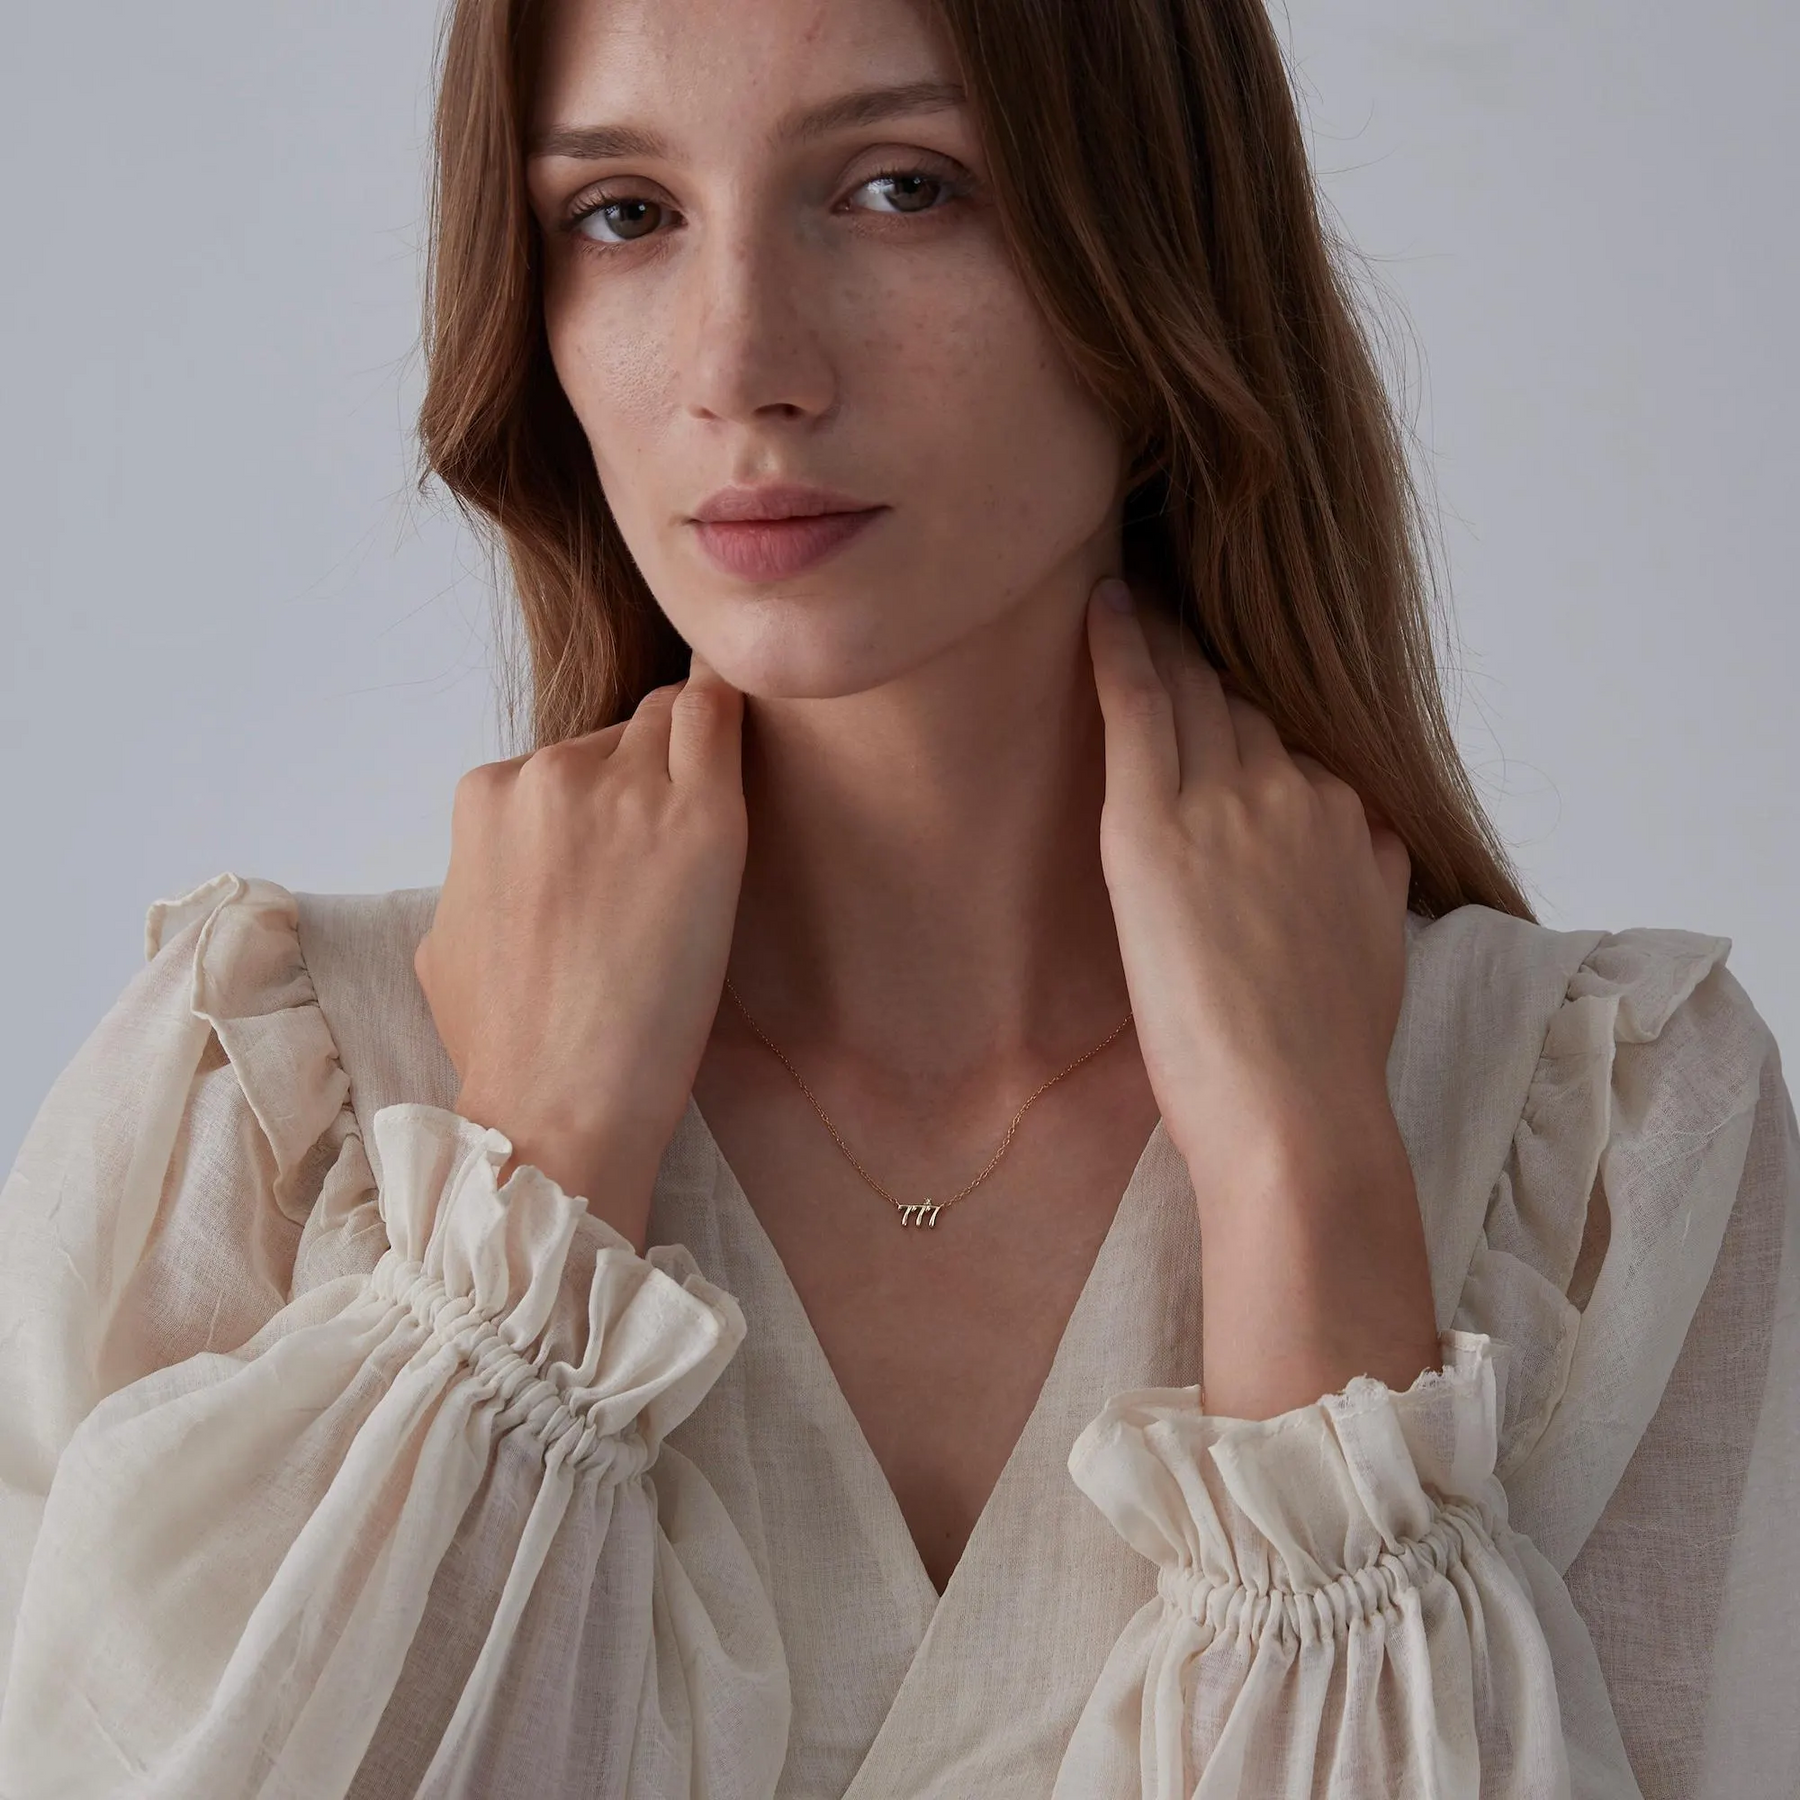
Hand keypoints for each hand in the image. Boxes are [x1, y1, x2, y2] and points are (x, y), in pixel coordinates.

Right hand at [414, 654, 746, 1253]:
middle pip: (623, 736)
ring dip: (694, 765)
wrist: (559, 1105)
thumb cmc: (507, 1047)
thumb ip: (482, 875)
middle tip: (672, 859)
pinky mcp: (701, 817)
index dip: (606, 801)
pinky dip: (738, 717)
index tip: (631, 849)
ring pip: (676, 723)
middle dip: (649, 781)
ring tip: (708, 844)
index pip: (569, 757)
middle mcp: (549, 775)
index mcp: (484, 799)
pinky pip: (722, 717)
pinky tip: (762, 733)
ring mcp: (626, 791)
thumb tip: (509, 867)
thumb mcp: (449, 941)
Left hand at [1086, 579, 1438, 1418]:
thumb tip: (1365, 840)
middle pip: (1241, 701)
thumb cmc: (1324, 1058)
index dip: (1246, 713)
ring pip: (1195, 688)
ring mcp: (1230, 798)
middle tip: (1168, 592)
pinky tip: (1101, 599)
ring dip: (1166, 637)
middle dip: (1206, 656)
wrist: (1298, 1114)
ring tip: (1132, 587)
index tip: (1219, 681)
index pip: (1288, 742)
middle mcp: (1297, 790)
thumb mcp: (1376, 947)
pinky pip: (1142, 702)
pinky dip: (1122, 642)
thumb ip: (1367, 875)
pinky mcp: (1160, 821)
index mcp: (1347, 821)